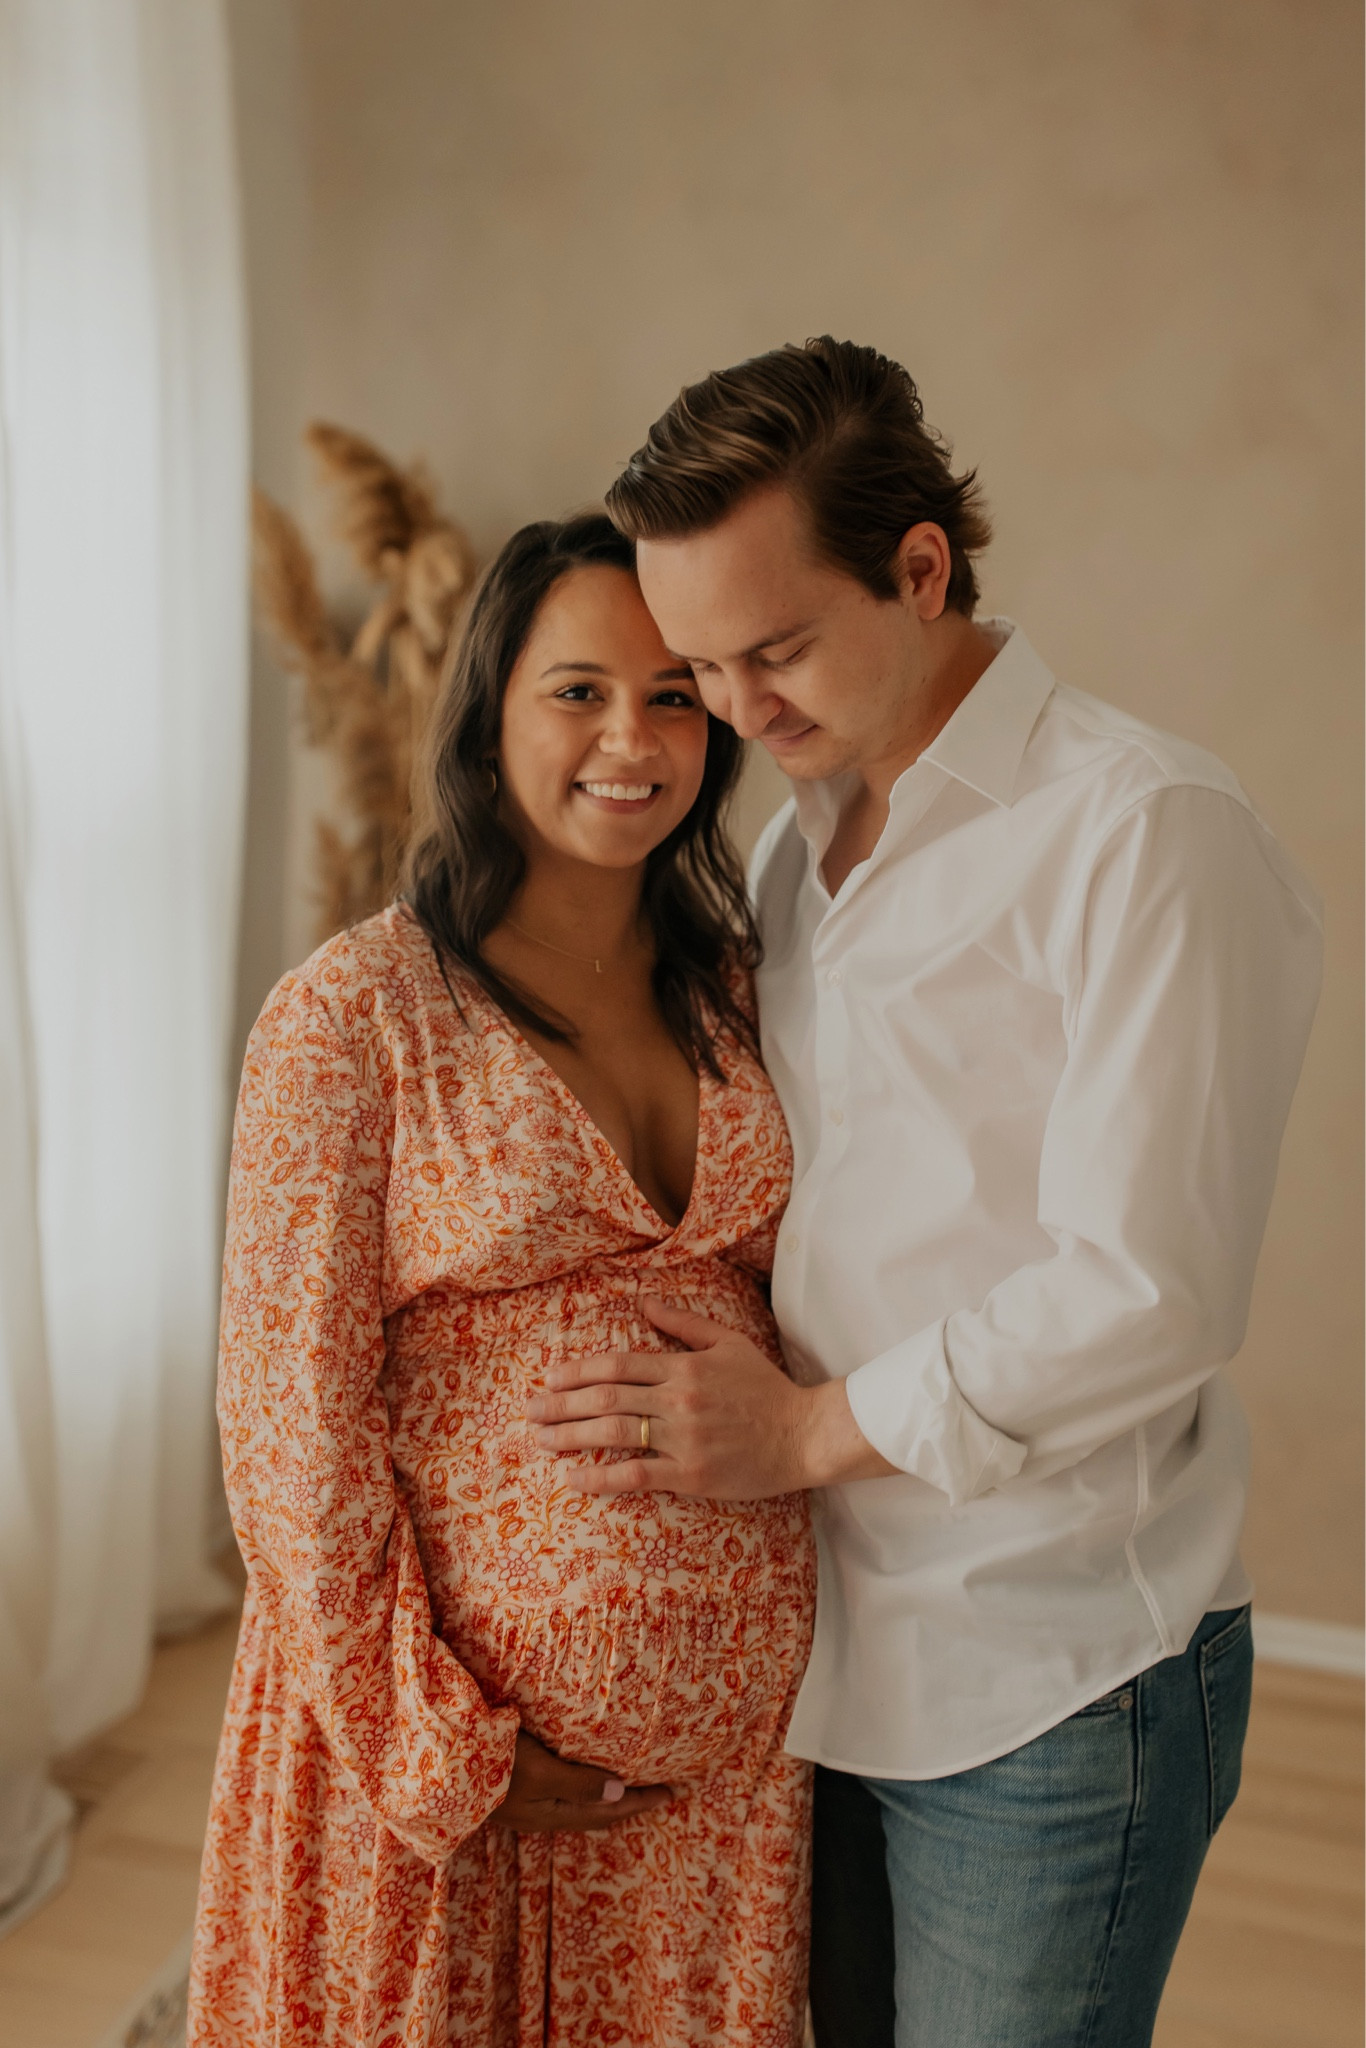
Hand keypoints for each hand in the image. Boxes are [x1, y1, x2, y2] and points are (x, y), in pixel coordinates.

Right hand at [489, 1731, 673, 1831]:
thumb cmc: (490, 1761)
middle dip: (632, 1801)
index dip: (644, 1800)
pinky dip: (586, 1786)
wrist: (436, 1766)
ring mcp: (527, 1803)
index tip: (678, 1790)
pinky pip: (564, 1792)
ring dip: (609, 1796)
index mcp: (552, 1812)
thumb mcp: (537, 1772)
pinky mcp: (515, 1787)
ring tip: (631, 1783)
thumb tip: (620, 1794)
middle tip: (663, 1788)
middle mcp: (543, 1812)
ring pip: (581, 1804)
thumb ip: (578, 1784)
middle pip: (599, 1812)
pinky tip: (584, 1773)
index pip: (610, 1811)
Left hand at [527, 1296, 895, 1497]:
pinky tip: (575, 1480)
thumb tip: (644, 1301)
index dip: (578, 1370)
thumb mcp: (728, 1343)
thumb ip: (683, 1323)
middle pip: (605, 1398)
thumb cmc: (766, 1388)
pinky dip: (601, 1478)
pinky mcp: (691, 1473)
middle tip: (531, 1410)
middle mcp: (677, 1399)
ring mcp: (683, 1438)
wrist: (803, 1434)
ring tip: (542, 1440)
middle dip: (561, 1404)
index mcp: (683, 1366)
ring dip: (570, 1436)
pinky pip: (636, 1475)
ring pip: (613, 1434)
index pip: (617, 1364)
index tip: (550, 1376)